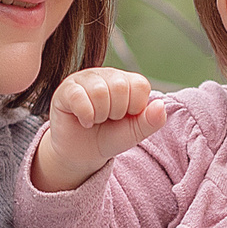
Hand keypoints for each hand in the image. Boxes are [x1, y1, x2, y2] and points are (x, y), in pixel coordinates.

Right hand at [28, 67, 165, 192]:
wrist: (83, 153)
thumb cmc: (110, 137)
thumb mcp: (135, 132)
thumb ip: (152, 121)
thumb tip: (160, 105)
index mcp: (127, 81)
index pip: (140, 85)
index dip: (135, 108)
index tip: (125, 116)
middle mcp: (106, 74)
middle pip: (120, 86)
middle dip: (116, 112)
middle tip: (108, 119)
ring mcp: (85, 79)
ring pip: (99, 91)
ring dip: (100, 115)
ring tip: (96, 119)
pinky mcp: (66, 89)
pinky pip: (78, 97)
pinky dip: (85, 116)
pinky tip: (84, 120)